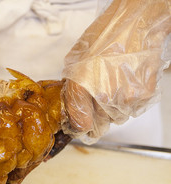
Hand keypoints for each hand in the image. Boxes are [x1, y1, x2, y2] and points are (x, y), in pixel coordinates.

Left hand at [61, 0, 169, 142]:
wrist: (134, 25)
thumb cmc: (104, 38)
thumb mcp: (74, 63)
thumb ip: (72, 88)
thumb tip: (71, 107)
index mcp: (80, 88)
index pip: (80, 124)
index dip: (81, 127)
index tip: (82, 127)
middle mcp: (101, 96)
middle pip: (100, 125)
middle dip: (98, 118)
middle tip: (100, 104)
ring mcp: (124, 97)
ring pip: (118, 117)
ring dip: (115, 109)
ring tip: (115, 87)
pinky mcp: (143, 94)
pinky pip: (133, 109)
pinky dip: (130, 101)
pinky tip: (127, 83)